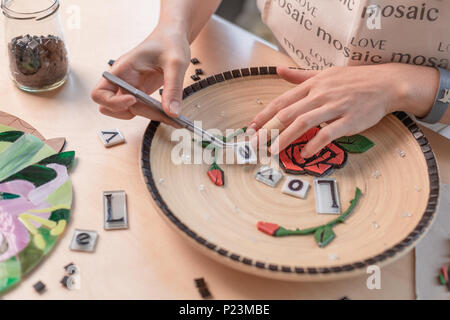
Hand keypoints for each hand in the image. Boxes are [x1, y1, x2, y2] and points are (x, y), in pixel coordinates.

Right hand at [91, 29, 190, 124]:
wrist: (173, 36)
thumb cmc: (169, 42)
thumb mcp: (175, 63)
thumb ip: (173, 88)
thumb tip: (172, 112)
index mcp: (123, 68)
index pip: (100, 93)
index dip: (113, 102)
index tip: (133, 100)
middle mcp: (123, 80)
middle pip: (114, 108)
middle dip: (138, 113)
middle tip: (163, 113)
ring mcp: (131, 87)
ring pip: (128, 112)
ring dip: (146, 116)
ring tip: (169, 115)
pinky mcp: (141, 93)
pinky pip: (141, 109)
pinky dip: (153, 114)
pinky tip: (170, 114)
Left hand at [248, 64, 438, 157]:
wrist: (386, 83)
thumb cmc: (353, 80)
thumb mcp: (324, 73)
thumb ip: (299, 76)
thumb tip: (278, 70)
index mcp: (312, 85)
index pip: (281, 101)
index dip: (263, 116)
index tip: (250, 129)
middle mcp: (319, 95)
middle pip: (287, 114)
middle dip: (268, 131)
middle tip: (255, 146)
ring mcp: (334, 107)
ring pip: (303, 123)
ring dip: (285, 139)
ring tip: (273, 152)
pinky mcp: (349, 120)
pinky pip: (327, 134)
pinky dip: (314, 144)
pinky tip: (304, 153)